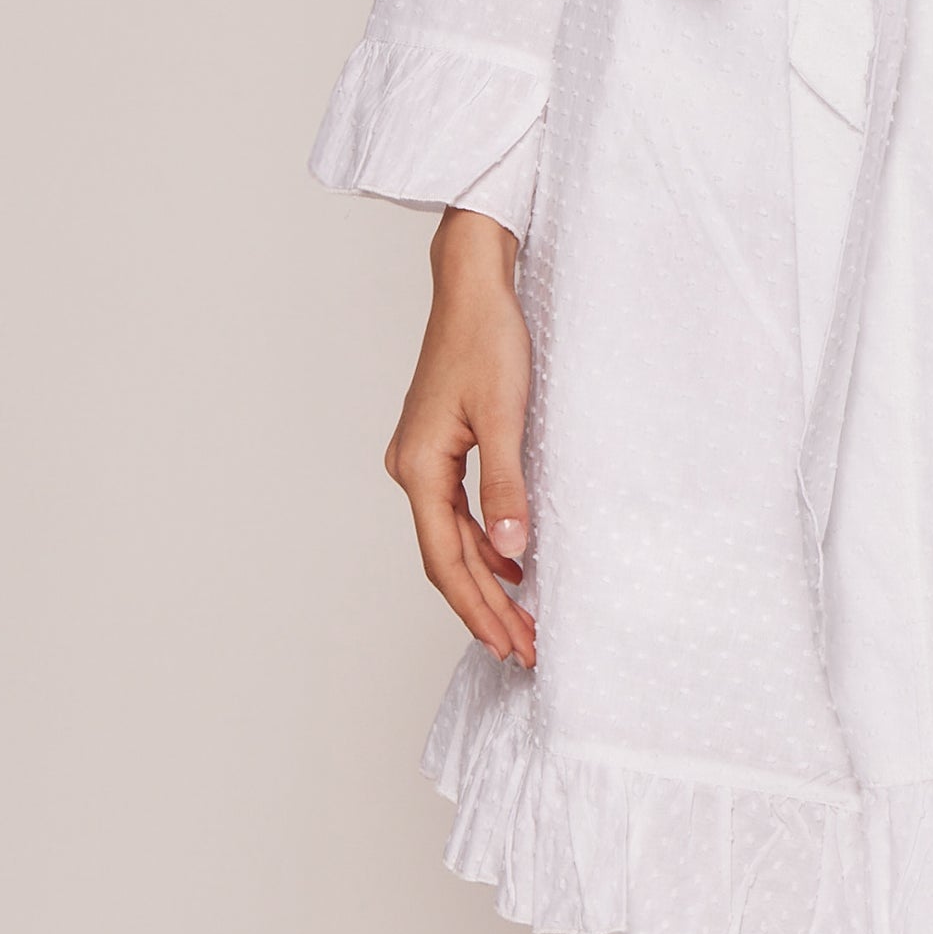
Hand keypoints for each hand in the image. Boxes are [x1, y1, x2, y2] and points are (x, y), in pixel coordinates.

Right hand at [383, 206, 536, 667]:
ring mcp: (421, 458)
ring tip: (521, 619)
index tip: (508, 645)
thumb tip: (513, 553)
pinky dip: (483, 542)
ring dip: (486, 579)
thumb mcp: (506, 415)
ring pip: (450, 538)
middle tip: (522, 650)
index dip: (477, 608)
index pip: (446, 560)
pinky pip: (456, 512)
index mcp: (419, 468)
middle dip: (483, 607)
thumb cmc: (487, 339)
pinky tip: (511, 560)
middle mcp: (410, 469)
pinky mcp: (438, 444)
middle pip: (445, 558)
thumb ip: (507, 486)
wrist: (473, 283)